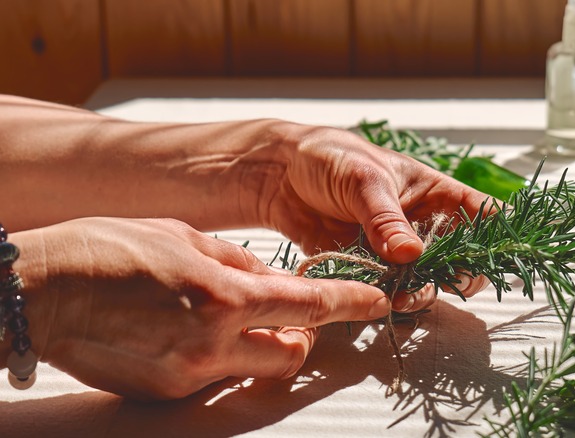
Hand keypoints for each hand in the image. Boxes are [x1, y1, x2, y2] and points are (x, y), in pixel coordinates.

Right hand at [13, 217, 390, 399]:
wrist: (44, 291)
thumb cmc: (110, 250)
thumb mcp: (185, 236)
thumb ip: (239, 262)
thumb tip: (272, 278)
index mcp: (225, 293)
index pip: (311, 305)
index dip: (352, 303)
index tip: (376, 301)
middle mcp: (214, 341)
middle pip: (293, 353)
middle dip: (300, 334)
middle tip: (286, 313)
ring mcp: (190, 374)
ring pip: (255, 369)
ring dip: (259, 345)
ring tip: (229, 318)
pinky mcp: (167, 393)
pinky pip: (215, 378)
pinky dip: (221, 356)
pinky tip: (189, 331)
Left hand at [253, 126, 491, 309]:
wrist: (279, 174)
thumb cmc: (329, 157)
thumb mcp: (363, 179)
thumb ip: (386, 218)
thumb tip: (411, 255)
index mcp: (434, 193)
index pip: (482, 215)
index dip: (495, 238)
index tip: (489, 260)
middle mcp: (422, 225)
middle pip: (459, 260)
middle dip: (453, 278)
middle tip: (432, 286)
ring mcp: (396, 249)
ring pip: (424, 281)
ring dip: (418, 294)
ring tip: (398, 297)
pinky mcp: (368, 268)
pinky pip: (387, 290)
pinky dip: (386, 299)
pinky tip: (377, 300)